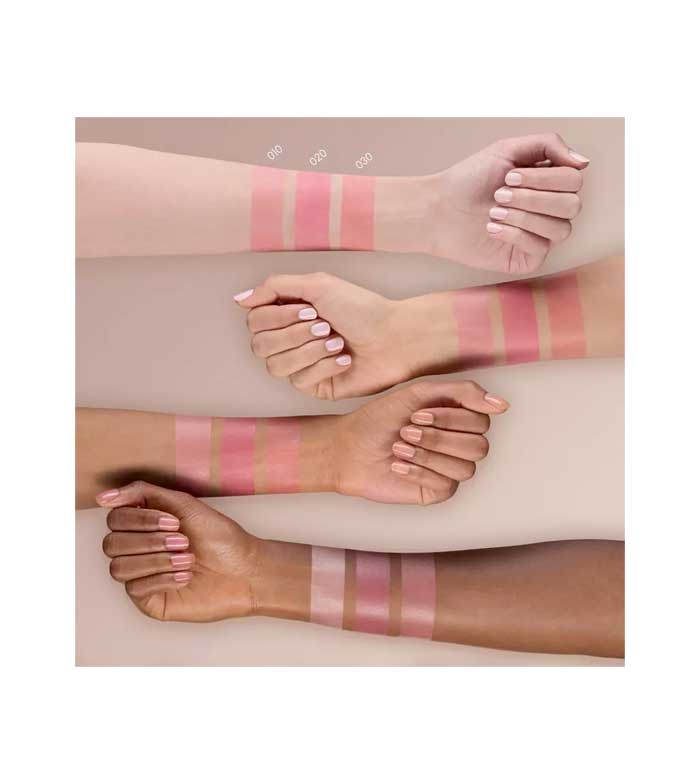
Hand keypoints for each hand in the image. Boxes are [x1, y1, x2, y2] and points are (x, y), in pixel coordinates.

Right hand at [99, 482, 258, 621]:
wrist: (245, 570)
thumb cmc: (221, 538)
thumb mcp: (184, 504)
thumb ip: (143, 493)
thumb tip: (103, 497)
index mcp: (144, 525)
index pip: (115, 519)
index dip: (142, 520)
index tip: (174, 521)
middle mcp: (138, 550)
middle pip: (112, 543)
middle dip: (151, 541)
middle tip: (183, 541)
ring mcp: (141, 576)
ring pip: (119, 568)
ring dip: (157, 560)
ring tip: (188, 559)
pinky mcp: (149, 600)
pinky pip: (135, 589)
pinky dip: (163, 578)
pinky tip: (186, 576)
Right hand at [236, 272, 417, 398]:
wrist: (395, 337)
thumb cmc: (362, 308)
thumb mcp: (317, 284)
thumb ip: (274, 287)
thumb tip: (238, 299)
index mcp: (287, 314)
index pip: (254, 321)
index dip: (276, 317)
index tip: (309, 309)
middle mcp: (289, 340)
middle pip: (260, 345)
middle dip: (295, 334)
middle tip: (325, 325)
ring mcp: (300, 366)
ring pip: (276, 366)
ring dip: (310, 351)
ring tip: (338, 342)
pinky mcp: (314, 387)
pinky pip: (298, 381)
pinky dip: (324, 366)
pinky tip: (345, 359)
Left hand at [330, 380, 507, 504]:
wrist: (348, 447)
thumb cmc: (379, 418)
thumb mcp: (419, 392)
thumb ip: (463, 392)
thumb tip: (502, 405)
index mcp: (457, 418)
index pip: (481, 421)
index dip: (450, 419)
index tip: (418, 414)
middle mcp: (459, 443)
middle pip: (479, 447)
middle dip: (438, 438)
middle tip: (406, 431)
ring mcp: (450, 469)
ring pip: (465, 468)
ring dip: (427, 455)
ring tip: (399, 448)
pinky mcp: (437, 491)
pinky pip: (446, 485)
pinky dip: (418, 472)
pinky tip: (397, 466)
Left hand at [429, 132, 587, 272]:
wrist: (438, 210)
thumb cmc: (470, 179)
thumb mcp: (508, 149)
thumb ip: (549, 145)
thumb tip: (584, 163)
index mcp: (549, 183)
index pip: (574, 180)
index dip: (545, 178)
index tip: (509, 175)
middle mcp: (549, 210)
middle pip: (572, 205)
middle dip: (533, 197)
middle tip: (499, 194)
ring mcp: (540, 236)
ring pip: (560, 229)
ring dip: (523, 216)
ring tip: (493, 211)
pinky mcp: (527, 259)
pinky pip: (540, 248)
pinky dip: (513, 234)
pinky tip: (491, 229)